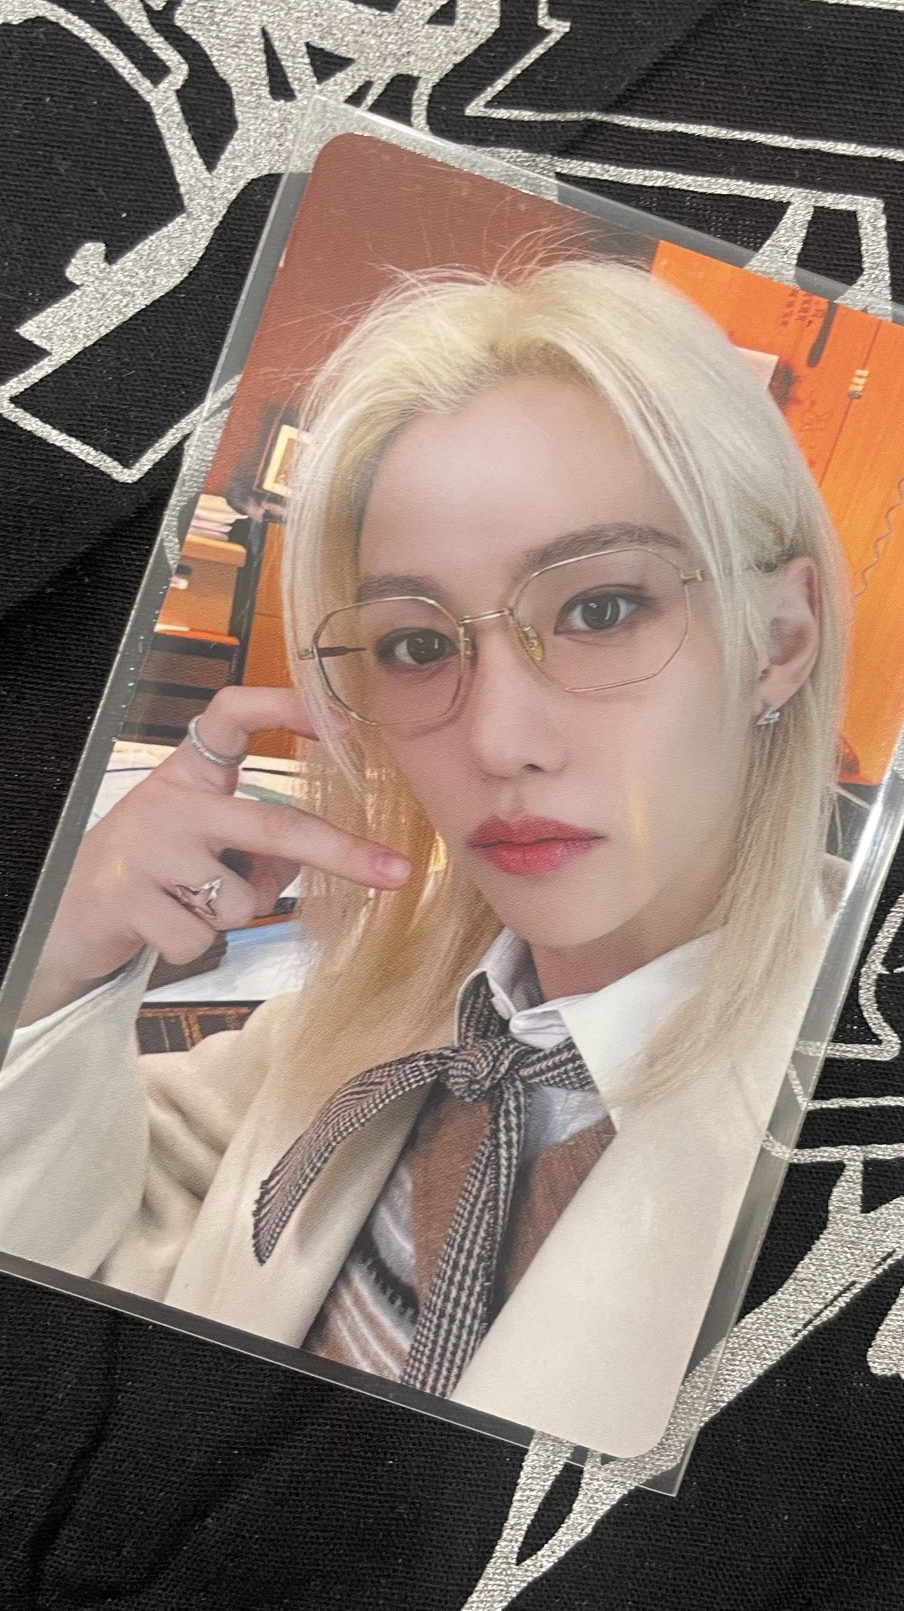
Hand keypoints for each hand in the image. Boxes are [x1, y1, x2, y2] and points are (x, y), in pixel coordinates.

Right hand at [19, 685, 409, 1024]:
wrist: (69, 910)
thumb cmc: (161, 866)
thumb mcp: (208, 839)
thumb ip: (263, 845)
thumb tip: (314, 863)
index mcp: (192, 773)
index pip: (232, 713)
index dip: (286, 705)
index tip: (344, 716)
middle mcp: (171, 800)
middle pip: (273, 825)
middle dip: (342, 852)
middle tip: (397, 871)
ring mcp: (148, 849)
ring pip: (240, 900)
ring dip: (234, 915)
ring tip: (190, 900)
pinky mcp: (128, 899)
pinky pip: (203, 938)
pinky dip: (195, 944)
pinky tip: (162, 923)